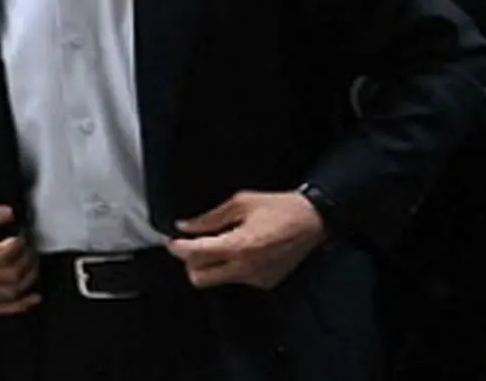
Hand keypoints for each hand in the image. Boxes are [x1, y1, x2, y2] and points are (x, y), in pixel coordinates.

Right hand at [0, 200, 40, 314]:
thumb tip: (11, 214)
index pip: (1, 255)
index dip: (18, 244)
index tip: (23, 232)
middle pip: (11, 275)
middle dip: (27, 258)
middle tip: (29, 243)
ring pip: (11, 292)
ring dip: (28, 277)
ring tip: (31, 260)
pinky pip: (2, 307)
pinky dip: (21, 304)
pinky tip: (35, 296)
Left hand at [166, 190, 326, 289]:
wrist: (313, 220)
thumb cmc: (281, 207)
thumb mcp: (241, 203)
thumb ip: (210, 217)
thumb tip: (186, 225)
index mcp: (238, 245)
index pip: (195, 255)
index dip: (177, 248)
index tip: (172, 241)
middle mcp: (245, 267)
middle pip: (199, 278)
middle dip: (191, 263)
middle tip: (194, 245)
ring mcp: (255, 278)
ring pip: (218, 280)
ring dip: (213, 264)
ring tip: (224, 242)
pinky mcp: (265, 283)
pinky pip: (237, 278)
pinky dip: (233, 267)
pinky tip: (245, 249)